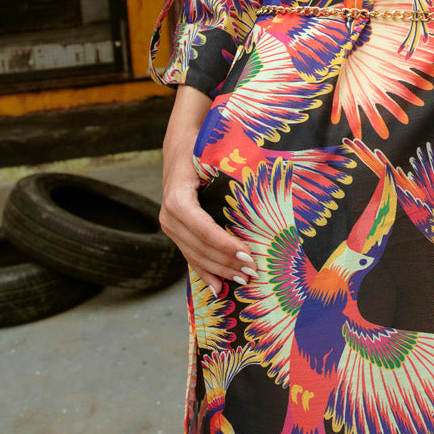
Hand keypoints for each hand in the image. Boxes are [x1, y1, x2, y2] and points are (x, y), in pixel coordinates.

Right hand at [160, 85, 255, 295]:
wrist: (179, 146)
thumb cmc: (202, 150)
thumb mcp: (212, 159)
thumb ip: (231, 176)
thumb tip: (265, 185)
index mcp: (178, 199)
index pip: (203, 229)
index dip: (225, 245)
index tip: (248, 256)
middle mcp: (169, 216)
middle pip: (200, 247)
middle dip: (227, 262)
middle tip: (253, 272)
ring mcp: (169, 226)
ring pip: (195, 255)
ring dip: (220, 270)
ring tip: (244, 279)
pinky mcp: (175, 232)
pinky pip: (190, 256)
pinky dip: (205, 272)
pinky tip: (218, 287)